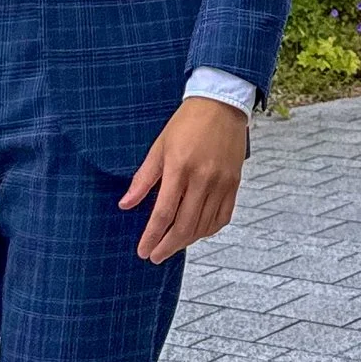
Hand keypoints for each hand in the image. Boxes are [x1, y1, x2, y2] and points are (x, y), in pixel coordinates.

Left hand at [119, 97, 250, 263]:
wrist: (221, 105)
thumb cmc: (186, 123)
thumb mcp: (159, 147)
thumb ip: (143, 178)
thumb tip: (125, 204)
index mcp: (179, 167)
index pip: (163, 213)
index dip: (152, 236)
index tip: (143, 251)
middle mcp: (203, 178)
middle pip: (185, 226)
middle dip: (168, 246)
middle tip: (155, 256)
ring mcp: (221, 182)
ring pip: (204, 226)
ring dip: (186, 241)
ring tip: (172, 244)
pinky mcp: (234, 184)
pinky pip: (222, 217)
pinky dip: (208, 230)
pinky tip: (196, 232)